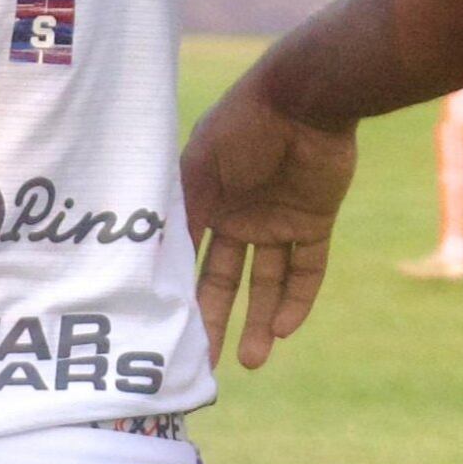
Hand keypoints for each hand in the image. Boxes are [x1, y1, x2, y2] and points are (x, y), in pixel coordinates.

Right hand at [182, 72, 358, 370]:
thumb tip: (148, 270)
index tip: (168, 333)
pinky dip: (297, 298)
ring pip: (267, 281)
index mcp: (203, 201)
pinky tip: (284, 328)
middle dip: (216, 320)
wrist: (305, 99)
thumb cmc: (241, 127)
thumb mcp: (198, 172)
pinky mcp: (314, 221)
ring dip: (260, 321)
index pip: (188, 259)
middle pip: (224, 279)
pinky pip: (306, 268)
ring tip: (251, 361)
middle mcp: (237, 215)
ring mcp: (277, 219)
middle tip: (208, 365)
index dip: (180, 294)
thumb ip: (181, 217)